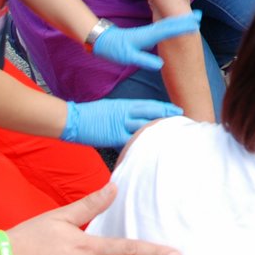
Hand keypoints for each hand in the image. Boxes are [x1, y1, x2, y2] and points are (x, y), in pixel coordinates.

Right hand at [62, 99, 180, 147]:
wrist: (71, 118)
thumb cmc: (90, 115)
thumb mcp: (111, 108)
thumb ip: (124, 113)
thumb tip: (136, 120)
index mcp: (125, 104)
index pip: (150, 105)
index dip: (165, 108)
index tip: (179, 111)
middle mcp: (125, 112)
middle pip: (151, 114)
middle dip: (167, 118)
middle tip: (183, 122)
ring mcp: (119, 124)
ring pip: (143, 127)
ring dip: (157, 131)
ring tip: (173, 136)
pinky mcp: (112, 136)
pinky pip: (130, 141)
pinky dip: (141, 145)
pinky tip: (151, 149)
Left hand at [92, 12, 202, 69]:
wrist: (103, 39)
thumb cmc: (115, 49)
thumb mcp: (128, 58)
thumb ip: (144, 61)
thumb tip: (161, 65)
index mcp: (148, 36)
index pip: (168, 30)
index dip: (182, 27)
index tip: (195, 24)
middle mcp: (150, 31)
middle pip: (171, 24)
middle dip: (185, 20)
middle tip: (199, 15)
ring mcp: (149, 31)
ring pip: (167, 24)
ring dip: (180, 20)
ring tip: (192, 18)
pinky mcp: (147, 33)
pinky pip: (163, 27)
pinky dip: (172, 24)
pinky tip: (175, 25)